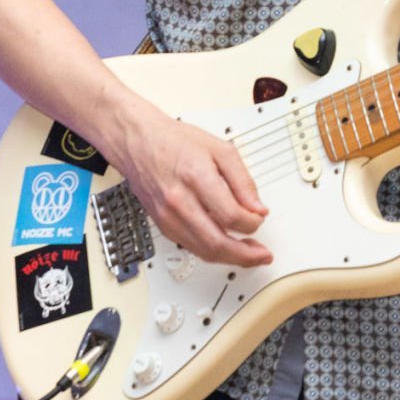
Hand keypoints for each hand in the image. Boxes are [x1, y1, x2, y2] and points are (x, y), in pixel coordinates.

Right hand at [110, 103, 271, 267]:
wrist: (138, 142)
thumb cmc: (174, 141)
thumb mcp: (219, 149)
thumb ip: (242, 180)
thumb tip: (257, 207)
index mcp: (196, 177)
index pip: (231, 215)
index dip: (252, 222)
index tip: (259, 218)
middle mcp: (179, 201)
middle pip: (216, 243)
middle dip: (245, 254)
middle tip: (262, 254)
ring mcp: (168, 216)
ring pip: (203, 251)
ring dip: (230, 258)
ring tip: (248, 255)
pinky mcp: (162, 225)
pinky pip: (191, 247)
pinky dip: (211, 251)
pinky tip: (225, 247)